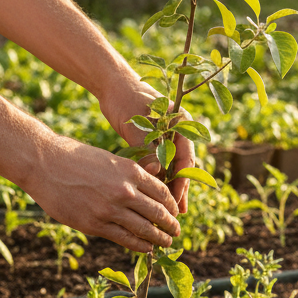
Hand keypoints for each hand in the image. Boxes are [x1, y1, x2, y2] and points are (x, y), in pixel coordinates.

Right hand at [27, 134, 180, 254]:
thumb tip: (153, 176)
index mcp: (130, 171)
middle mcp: (125, 191)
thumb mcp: (109, 158)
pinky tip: (147, 249)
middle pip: (157, 213)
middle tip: (176, 232)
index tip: (175, 213)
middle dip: (170, 225)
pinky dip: (139, 245)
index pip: (162, 192)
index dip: (171, 206)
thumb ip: (131, 172)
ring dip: (158, 238)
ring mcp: (110, 209)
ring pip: (144, 229)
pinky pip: (124, 239)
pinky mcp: (95, 224)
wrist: (44, 163)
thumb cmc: (75, 157)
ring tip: (165, 243)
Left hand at [99, 77, 194, 212]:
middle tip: (178, 214)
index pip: (186, 158)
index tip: (176, 200)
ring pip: (170, 167)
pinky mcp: (154, 141)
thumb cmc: (126, 98)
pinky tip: (153, 196)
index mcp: (182, 123)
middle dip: (179, 190)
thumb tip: (158, 173)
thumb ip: (148, 148)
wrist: (112, 83)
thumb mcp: (137, 124)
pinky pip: (159, 164)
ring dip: (168, 188)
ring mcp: (167, 136)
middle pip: (181, 166)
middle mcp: (178, 131)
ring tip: (167, 211)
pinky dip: (157, 179)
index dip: (182, 181)